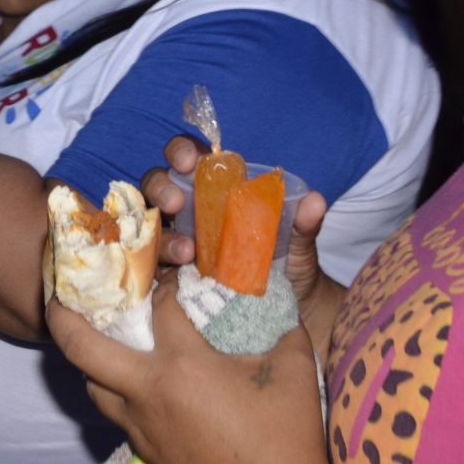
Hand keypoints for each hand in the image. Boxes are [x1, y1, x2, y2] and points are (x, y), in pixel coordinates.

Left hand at [47, 276, 338, 463]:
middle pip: (82, 348)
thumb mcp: (295, 371)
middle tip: (57, 294)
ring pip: (93, 389)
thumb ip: (284, 332)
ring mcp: (143, 429)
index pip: (158, 307)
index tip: (174, 279)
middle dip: (61, 315)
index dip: (166, 285)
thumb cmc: (287, 439)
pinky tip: (138, 393)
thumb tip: (282, 315)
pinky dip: (118, 397)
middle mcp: (148, 394)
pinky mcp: (149, 458)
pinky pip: (119, 419)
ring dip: (91, 363)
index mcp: (182, 365)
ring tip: (101, 346)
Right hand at [139, 135, 344, 355]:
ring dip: (161, 233)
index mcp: (216, 190)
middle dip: (161, 188)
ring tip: (186, 253)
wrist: (284, 311)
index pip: (190, 159)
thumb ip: (304, 224)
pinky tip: (172, 277)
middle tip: (176, 203)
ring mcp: (174, 241)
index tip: (190, 161)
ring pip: (148, 224)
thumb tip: (315, 202)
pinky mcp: (168, 275)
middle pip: (157, 185)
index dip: (182, 152)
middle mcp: (188, 210)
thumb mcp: (298, 245)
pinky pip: (148, 265)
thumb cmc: (287, 266)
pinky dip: (154, 267)